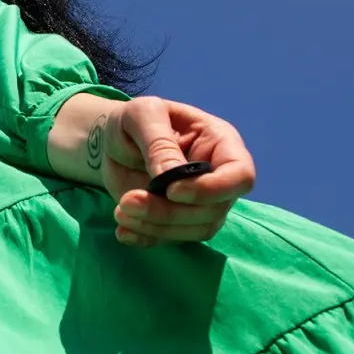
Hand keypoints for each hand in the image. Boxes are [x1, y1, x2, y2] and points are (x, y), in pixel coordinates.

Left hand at [101, 96, 256, 247]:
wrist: (113, 141)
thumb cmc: (135, 120)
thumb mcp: (143, 115)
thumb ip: (158, 143)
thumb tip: (171, 177)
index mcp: (220, 143)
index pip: (240, 176)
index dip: (212, 190)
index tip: (171, 190)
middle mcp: (218, 177)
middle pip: (214, 210)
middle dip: (171, 212)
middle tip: (128, 202)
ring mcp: (201, 202)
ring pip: (196, 229)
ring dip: (157, 227)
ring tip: (121, 212)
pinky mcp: (179, 220)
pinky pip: (173, 238)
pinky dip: (148, 238)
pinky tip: (124, 230)